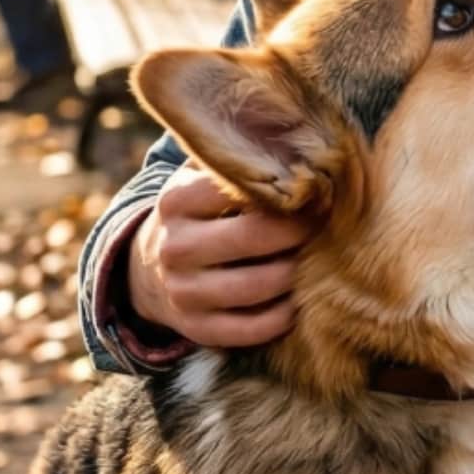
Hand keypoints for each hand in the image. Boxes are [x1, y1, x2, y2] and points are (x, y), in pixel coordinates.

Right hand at [127, 162, 318, 346]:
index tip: (314, 190)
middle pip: (256, 237)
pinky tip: (298, 296)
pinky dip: (286, 313)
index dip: (287, 190)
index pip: (239, 188)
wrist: (150, 270)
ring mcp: (183, 292)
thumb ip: (238, 162)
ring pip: (261, 285)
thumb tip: (299, 144)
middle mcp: (174, 247)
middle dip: (300, 230)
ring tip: (316, 257)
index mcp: (176, 201)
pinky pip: (255, 328)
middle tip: (324, 223)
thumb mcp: (202, 180)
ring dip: (297, 272)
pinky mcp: (196, 329)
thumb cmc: (199, 214)